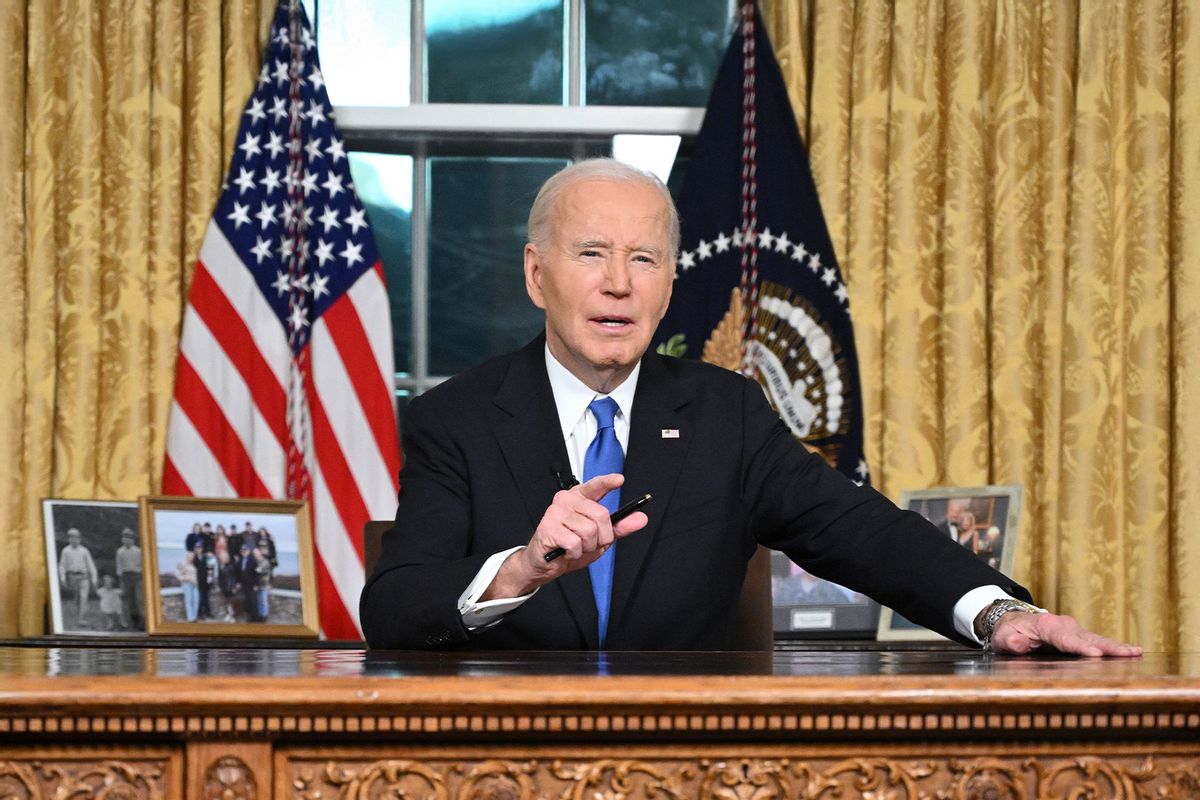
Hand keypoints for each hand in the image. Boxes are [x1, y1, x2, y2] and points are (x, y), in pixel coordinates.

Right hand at [481, 474, 647, 600]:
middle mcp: (566, 500)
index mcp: (579, 498)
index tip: (619, 480)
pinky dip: (575, 553)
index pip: (595, 486)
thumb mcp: (600, 538)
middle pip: (601, 515)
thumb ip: (619, 527)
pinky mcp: (548, 527)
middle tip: (589, 543)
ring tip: (575, 547)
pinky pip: (575, 543)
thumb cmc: (571, 546)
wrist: (546, 564)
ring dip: (587, 547)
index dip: (608, 482)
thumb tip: (640, 518)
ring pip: (589, 531)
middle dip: (602, 537)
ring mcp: (556, 512)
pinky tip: (565, 551)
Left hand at [991, 612, 1142, 656]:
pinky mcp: (1079, 635)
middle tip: (1129, 653)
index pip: (1064, 639)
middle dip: (1108, 646)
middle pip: (1087, 637)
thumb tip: (1018, 643)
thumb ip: (1010, 641)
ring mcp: (1073, 629)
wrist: (1013, 621)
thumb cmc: (1008, 632)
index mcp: (1046, 625)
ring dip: (1116, 646)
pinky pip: (1098, 641)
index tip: (1095, 654)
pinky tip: (1132, 651)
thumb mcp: (1002, 637)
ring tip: (1136, 652)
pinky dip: (1113, 646)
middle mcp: (1063, 624)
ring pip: (1096, 638)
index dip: (1080, 647)